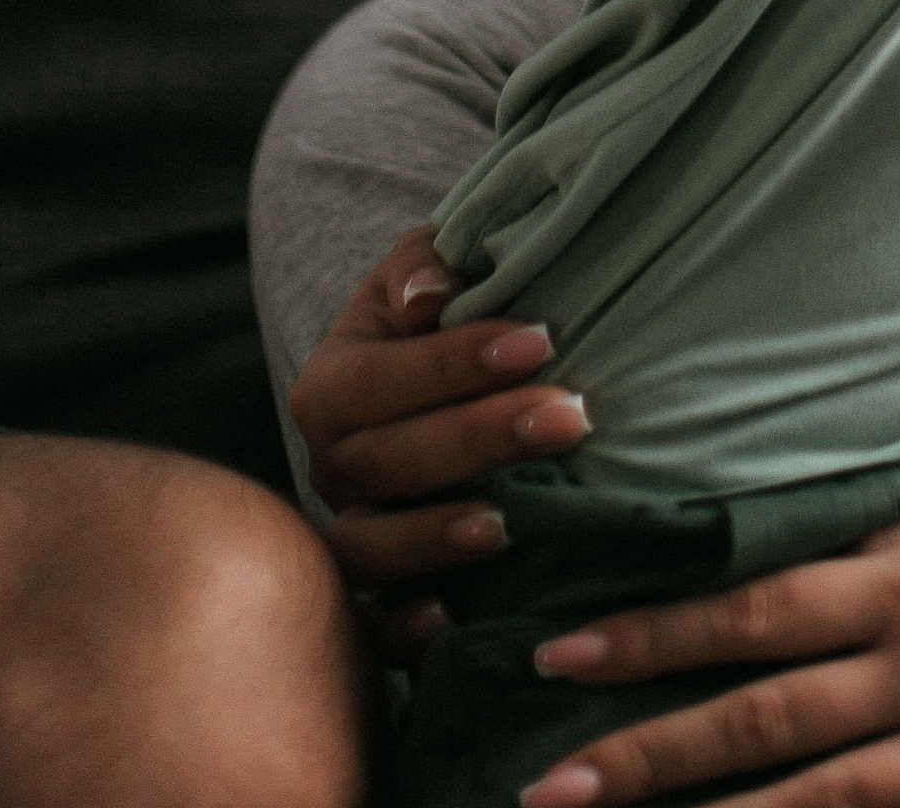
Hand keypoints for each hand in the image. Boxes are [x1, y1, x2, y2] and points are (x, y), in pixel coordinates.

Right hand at [286, 226, 591, 643]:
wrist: (433, 383)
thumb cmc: (442, 316)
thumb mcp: (427, 273)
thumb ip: (426, 268)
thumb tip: (428, 298)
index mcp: (333, 383)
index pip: (382, 377)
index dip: (456, 361)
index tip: (542, 339)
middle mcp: (330, 464)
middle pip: (388, 461)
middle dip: (480, 438)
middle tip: (569, 415)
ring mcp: (347, 532)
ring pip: (367, 548)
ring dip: (433, 537)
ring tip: (505, 524)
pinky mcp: (371, 595)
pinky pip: (368, 628)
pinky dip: (398, 631)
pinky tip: (447, 620)